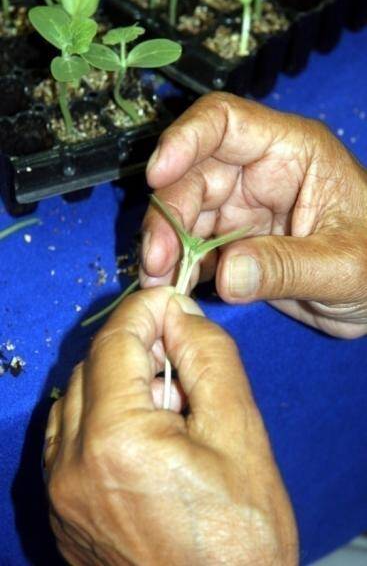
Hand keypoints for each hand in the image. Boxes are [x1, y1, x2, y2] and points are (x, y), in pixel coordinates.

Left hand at [44, 287, 296, 565]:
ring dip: (117, 380)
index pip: (116, 341)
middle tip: (179, 354)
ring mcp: (59, 493)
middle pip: (91, 367)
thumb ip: (208, 358)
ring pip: (75, 398)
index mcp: (115, 441)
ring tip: (167, 402)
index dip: (145, 309)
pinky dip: (100, 415)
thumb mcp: (241, 434)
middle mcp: (70, 465)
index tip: (171, 300)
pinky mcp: (61, 512)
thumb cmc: (240, 539)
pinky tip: (142, 434)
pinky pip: (69, 437)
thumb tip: (180, 311)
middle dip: (134, 345)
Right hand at [141, 93, 366, 338]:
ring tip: (158, 283)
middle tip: (156, 264)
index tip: (157, 176)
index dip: (185, 139)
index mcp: (290, 153)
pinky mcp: (234, 242)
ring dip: (166, 247)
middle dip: (168, 216)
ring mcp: (243, 209)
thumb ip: (287, 268)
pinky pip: (195, 247)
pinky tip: (175, 289)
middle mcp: (259, 174)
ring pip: (186, 214)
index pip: (225, 122)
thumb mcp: (344, 267)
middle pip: (193, 176)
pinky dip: (179, 267)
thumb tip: (225, 274)